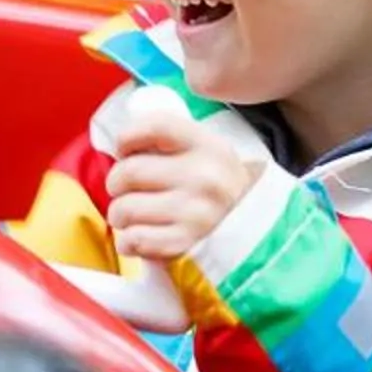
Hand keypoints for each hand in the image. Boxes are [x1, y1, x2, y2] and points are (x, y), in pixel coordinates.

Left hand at [105, 97, 258, 263]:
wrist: (254, 231)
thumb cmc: (214, 188)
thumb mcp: (205, 153)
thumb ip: (168, 142)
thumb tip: (121, 149)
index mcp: (208, 146)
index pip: (153, 126)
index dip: (126, 138)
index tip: (125, 150)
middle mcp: (204, 177)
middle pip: (127, 172)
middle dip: (116, 183)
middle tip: (124, 189)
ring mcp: (195, 213)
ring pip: (124, 209)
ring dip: (120, 215)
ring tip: (134, 215)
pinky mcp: (185, 245)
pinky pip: (133, 240)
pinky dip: (128, 241)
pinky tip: (139, 236)